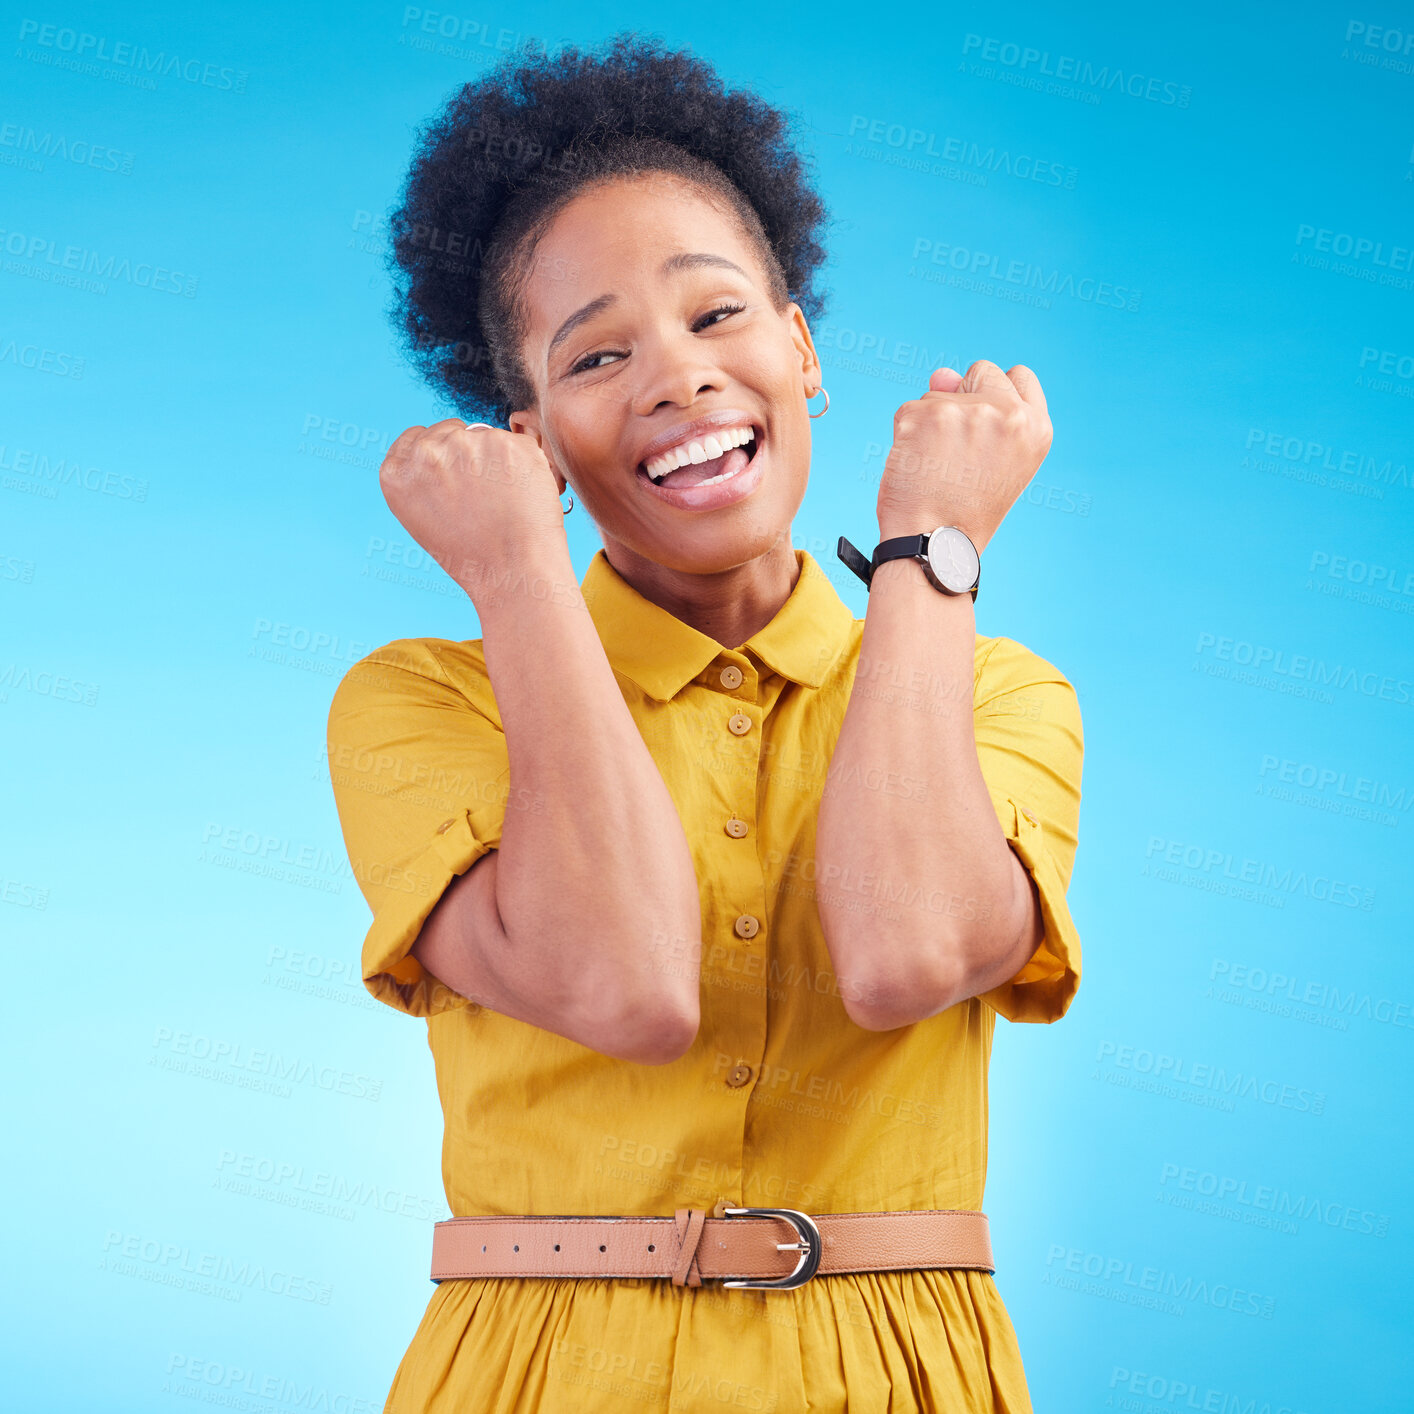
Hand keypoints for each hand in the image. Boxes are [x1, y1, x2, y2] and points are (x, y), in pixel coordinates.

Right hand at [378, 420, 569, 602]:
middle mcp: (426, 453)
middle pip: (451, 430)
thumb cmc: (473, 556)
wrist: (512, 572)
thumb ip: (422, 477)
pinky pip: (517, 445)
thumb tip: (440, 446)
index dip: (439, 454)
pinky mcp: (505, 443)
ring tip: (503, 501)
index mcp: (397, 473)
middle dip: (467, 454)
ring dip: (496, 459)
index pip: (416, 437)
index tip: (454, 478)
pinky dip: (523, 465)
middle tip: (484, 498)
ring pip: (486, 437)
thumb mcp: (423, 518)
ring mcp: (466, 443)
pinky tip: (522, 496)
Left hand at [876, 361, 1052, 552]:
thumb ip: (981, 410)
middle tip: (958, 452)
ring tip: (937, 468)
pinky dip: (906, 434)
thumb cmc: (964, 510)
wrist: (934, 544)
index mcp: (1036, 427)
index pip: (1019, 376)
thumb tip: (942, 374)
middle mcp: (1008, 414)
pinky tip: (916, 466)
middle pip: (981, 371)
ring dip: (932, 423)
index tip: (986, 423)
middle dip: (964, 397)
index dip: (997, 394)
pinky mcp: (927, 414)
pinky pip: (909, 410)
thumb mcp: (993, 461)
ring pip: (939, 393)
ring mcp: (967, 411)